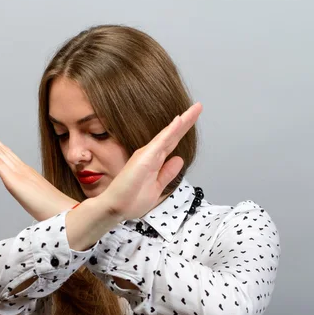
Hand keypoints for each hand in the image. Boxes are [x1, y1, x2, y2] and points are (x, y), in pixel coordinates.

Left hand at [0, 124, 77, 220]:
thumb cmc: (59, 211)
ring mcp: (19, 174)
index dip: (1, 147)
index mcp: (31, 175)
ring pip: (0, 153)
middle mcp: (24, 171)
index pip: (12, 158)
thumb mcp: (48, 203)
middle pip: (5, 152)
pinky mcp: (14, 181)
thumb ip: (46, 201)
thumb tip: (47, 206)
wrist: (67, 213)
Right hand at [99, 103, 202, 220]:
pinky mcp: (145, 157)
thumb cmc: (131, 199)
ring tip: (194, 109)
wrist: (115, 207)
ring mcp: (148, 154)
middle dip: (187, 121)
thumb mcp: (156, 187)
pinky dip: (171, 130)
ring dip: (182, 121)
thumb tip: (179, 159)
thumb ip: (167, 173)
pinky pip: (161, 141)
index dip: (183, 130)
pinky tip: (180, 120)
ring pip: (169, 134)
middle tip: (198, 107)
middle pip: (173, 135)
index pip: (172, 142)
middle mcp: (151, 154)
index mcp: (155, 161)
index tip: (194, 118)